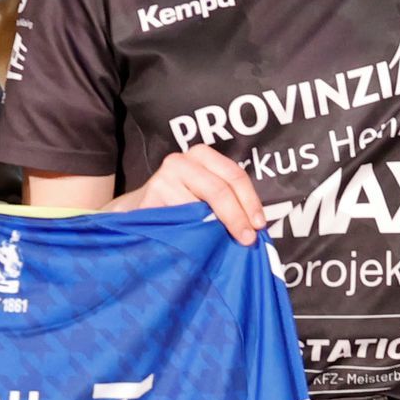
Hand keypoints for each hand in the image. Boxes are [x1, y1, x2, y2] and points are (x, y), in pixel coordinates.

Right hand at [118, 145, 268, 241]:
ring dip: (214, 229)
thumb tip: (257, 227)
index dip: (250, 202)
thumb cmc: (181, 204)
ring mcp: (164, 177)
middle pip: (220, 189)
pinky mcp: (151, 197)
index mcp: (203, 156)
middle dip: (237, 217)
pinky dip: (193, 233)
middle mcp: (182, 161)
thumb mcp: (206, 195)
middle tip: (247, 239)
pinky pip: (180, 219)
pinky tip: (198, 243)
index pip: (235, 175)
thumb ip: (228, 202)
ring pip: (200, 207)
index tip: (259, 225)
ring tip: (222, 244)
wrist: (139, 210)